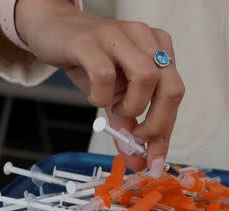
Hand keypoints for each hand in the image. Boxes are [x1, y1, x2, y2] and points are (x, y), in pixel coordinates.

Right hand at [11, 0, 184, 171]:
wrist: (54, 31)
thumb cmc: (89, 62)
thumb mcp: (114, 96)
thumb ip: (128, 127)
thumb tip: (139, 162)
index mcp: (158, 48)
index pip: (175, 93)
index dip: (166, 131)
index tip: (155, 160)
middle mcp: (144, 38)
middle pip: (171, 87)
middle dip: (156, 124)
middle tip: (136, 137)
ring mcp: (118, 36)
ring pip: (145, 77)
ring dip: (131, 107)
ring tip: (113, 107)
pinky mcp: (89, 41)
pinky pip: (105, 75)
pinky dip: (101, 96)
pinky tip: (94, 96)